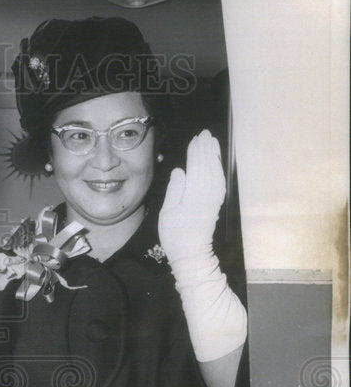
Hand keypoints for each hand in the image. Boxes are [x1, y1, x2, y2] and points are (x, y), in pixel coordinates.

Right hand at [158, 130, 225, 264]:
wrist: (192, 253)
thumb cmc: (176, 235)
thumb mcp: (168, 213)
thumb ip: (174, 189)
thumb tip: (180, 170)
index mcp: (194, 194)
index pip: (196, 166)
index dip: (195, 151)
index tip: (195, 138)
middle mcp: (208, 193)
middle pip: (208, 165)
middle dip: (206, 148)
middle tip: (205, 133)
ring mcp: (214, 197)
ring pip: (216, 170)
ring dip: (213, 155)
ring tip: (211, 141)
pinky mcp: (216, 202)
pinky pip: (219, 179)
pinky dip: (217, 167)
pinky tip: (215, 161)